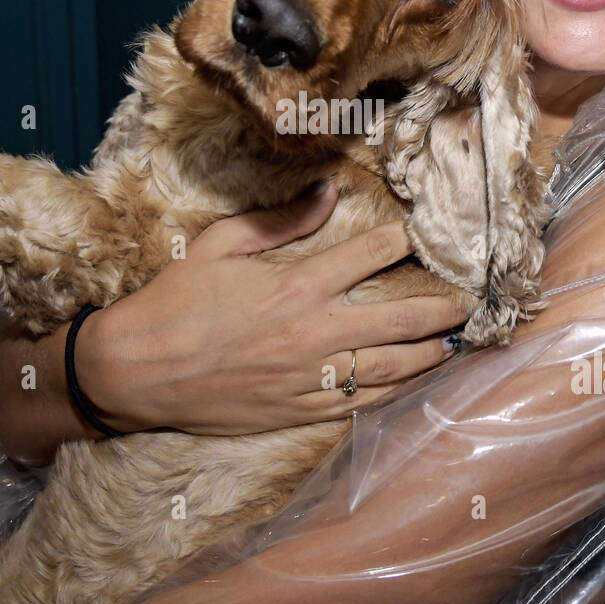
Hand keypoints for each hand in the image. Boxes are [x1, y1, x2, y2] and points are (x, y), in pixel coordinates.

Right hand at [77, 182, 470, 434]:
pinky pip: (357, 403)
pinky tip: (410, 384)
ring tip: (453, 343)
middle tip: (467, 302)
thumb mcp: (220, 245)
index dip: (402, 242)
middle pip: (398, 318)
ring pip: (388, 367)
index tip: (422, 234)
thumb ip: (279, 220)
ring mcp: (308, 377)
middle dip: (439, 308)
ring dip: (427, 355)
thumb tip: (327, 192)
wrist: (137, 371)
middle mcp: (311, 332)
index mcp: (294, 285)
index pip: (368, 256)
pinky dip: (391, 393)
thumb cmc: (174, 301)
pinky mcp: (297, 410)